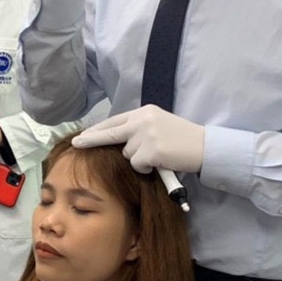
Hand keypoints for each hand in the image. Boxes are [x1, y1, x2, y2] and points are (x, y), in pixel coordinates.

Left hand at [74, 106, 204, 173]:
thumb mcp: (159, 125)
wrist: (205, 146)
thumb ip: (139, 129)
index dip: (97, 130)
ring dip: (138, 160)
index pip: (114, 120)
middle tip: (77, 143)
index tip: (83, 136)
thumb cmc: (182, 139)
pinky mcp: (151, 150)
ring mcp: (146, 134)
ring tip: (158, 156)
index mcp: (144, 111)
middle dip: (92, 139)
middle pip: (110, 133)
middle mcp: (143, 120)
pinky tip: (160, 163)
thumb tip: (117, 139)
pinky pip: (137, 165)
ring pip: (127, 154)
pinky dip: (146, 168)